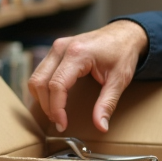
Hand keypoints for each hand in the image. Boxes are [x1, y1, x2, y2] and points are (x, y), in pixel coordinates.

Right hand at [28, 20, 148, 133]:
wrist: (125, 33)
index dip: (56, 108)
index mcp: (78, 54)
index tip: (63, 124)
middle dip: (46, 106)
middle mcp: (62, 48)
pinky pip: (40, 71)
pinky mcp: (56, 50)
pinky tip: (53, 99)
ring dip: (41, 98)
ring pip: (36, 77)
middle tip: (59, 122)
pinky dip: (42, 88)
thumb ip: (107, 103)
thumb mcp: (119, 80)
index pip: (56, 85)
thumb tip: (101, 126)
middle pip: (40, 82)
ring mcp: (57, 47)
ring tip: (56, 113)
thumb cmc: (123, 53)